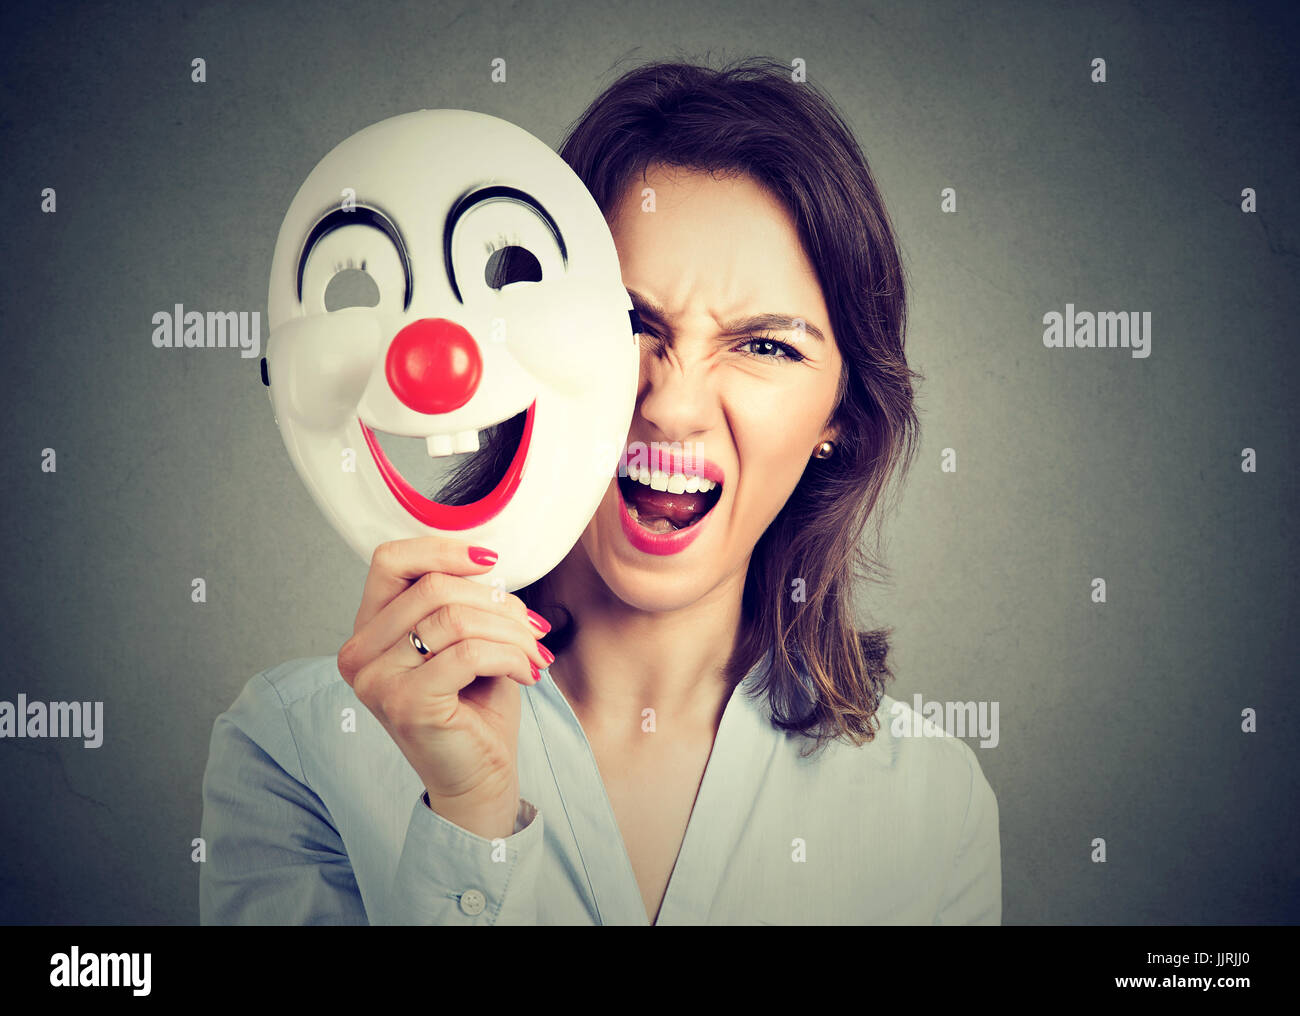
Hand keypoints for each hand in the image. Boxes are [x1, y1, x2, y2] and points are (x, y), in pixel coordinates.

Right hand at [336, 537, 551, 839]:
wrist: (479, 780)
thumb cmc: (475, 708)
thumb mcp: (465, 639)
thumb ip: (461, 599)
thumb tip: (486, 560)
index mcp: (368, 631)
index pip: (391, 561)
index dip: (443, 549)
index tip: (491, 562)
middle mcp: (359, 654)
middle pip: (434, 586)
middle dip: (497, 602)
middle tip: (533, 627)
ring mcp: (377, 680)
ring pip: (455, 617)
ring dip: (511, 631)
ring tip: (534, 652)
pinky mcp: (405, 703)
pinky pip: (468, 653)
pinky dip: (510, 655)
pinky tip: (528, 672)